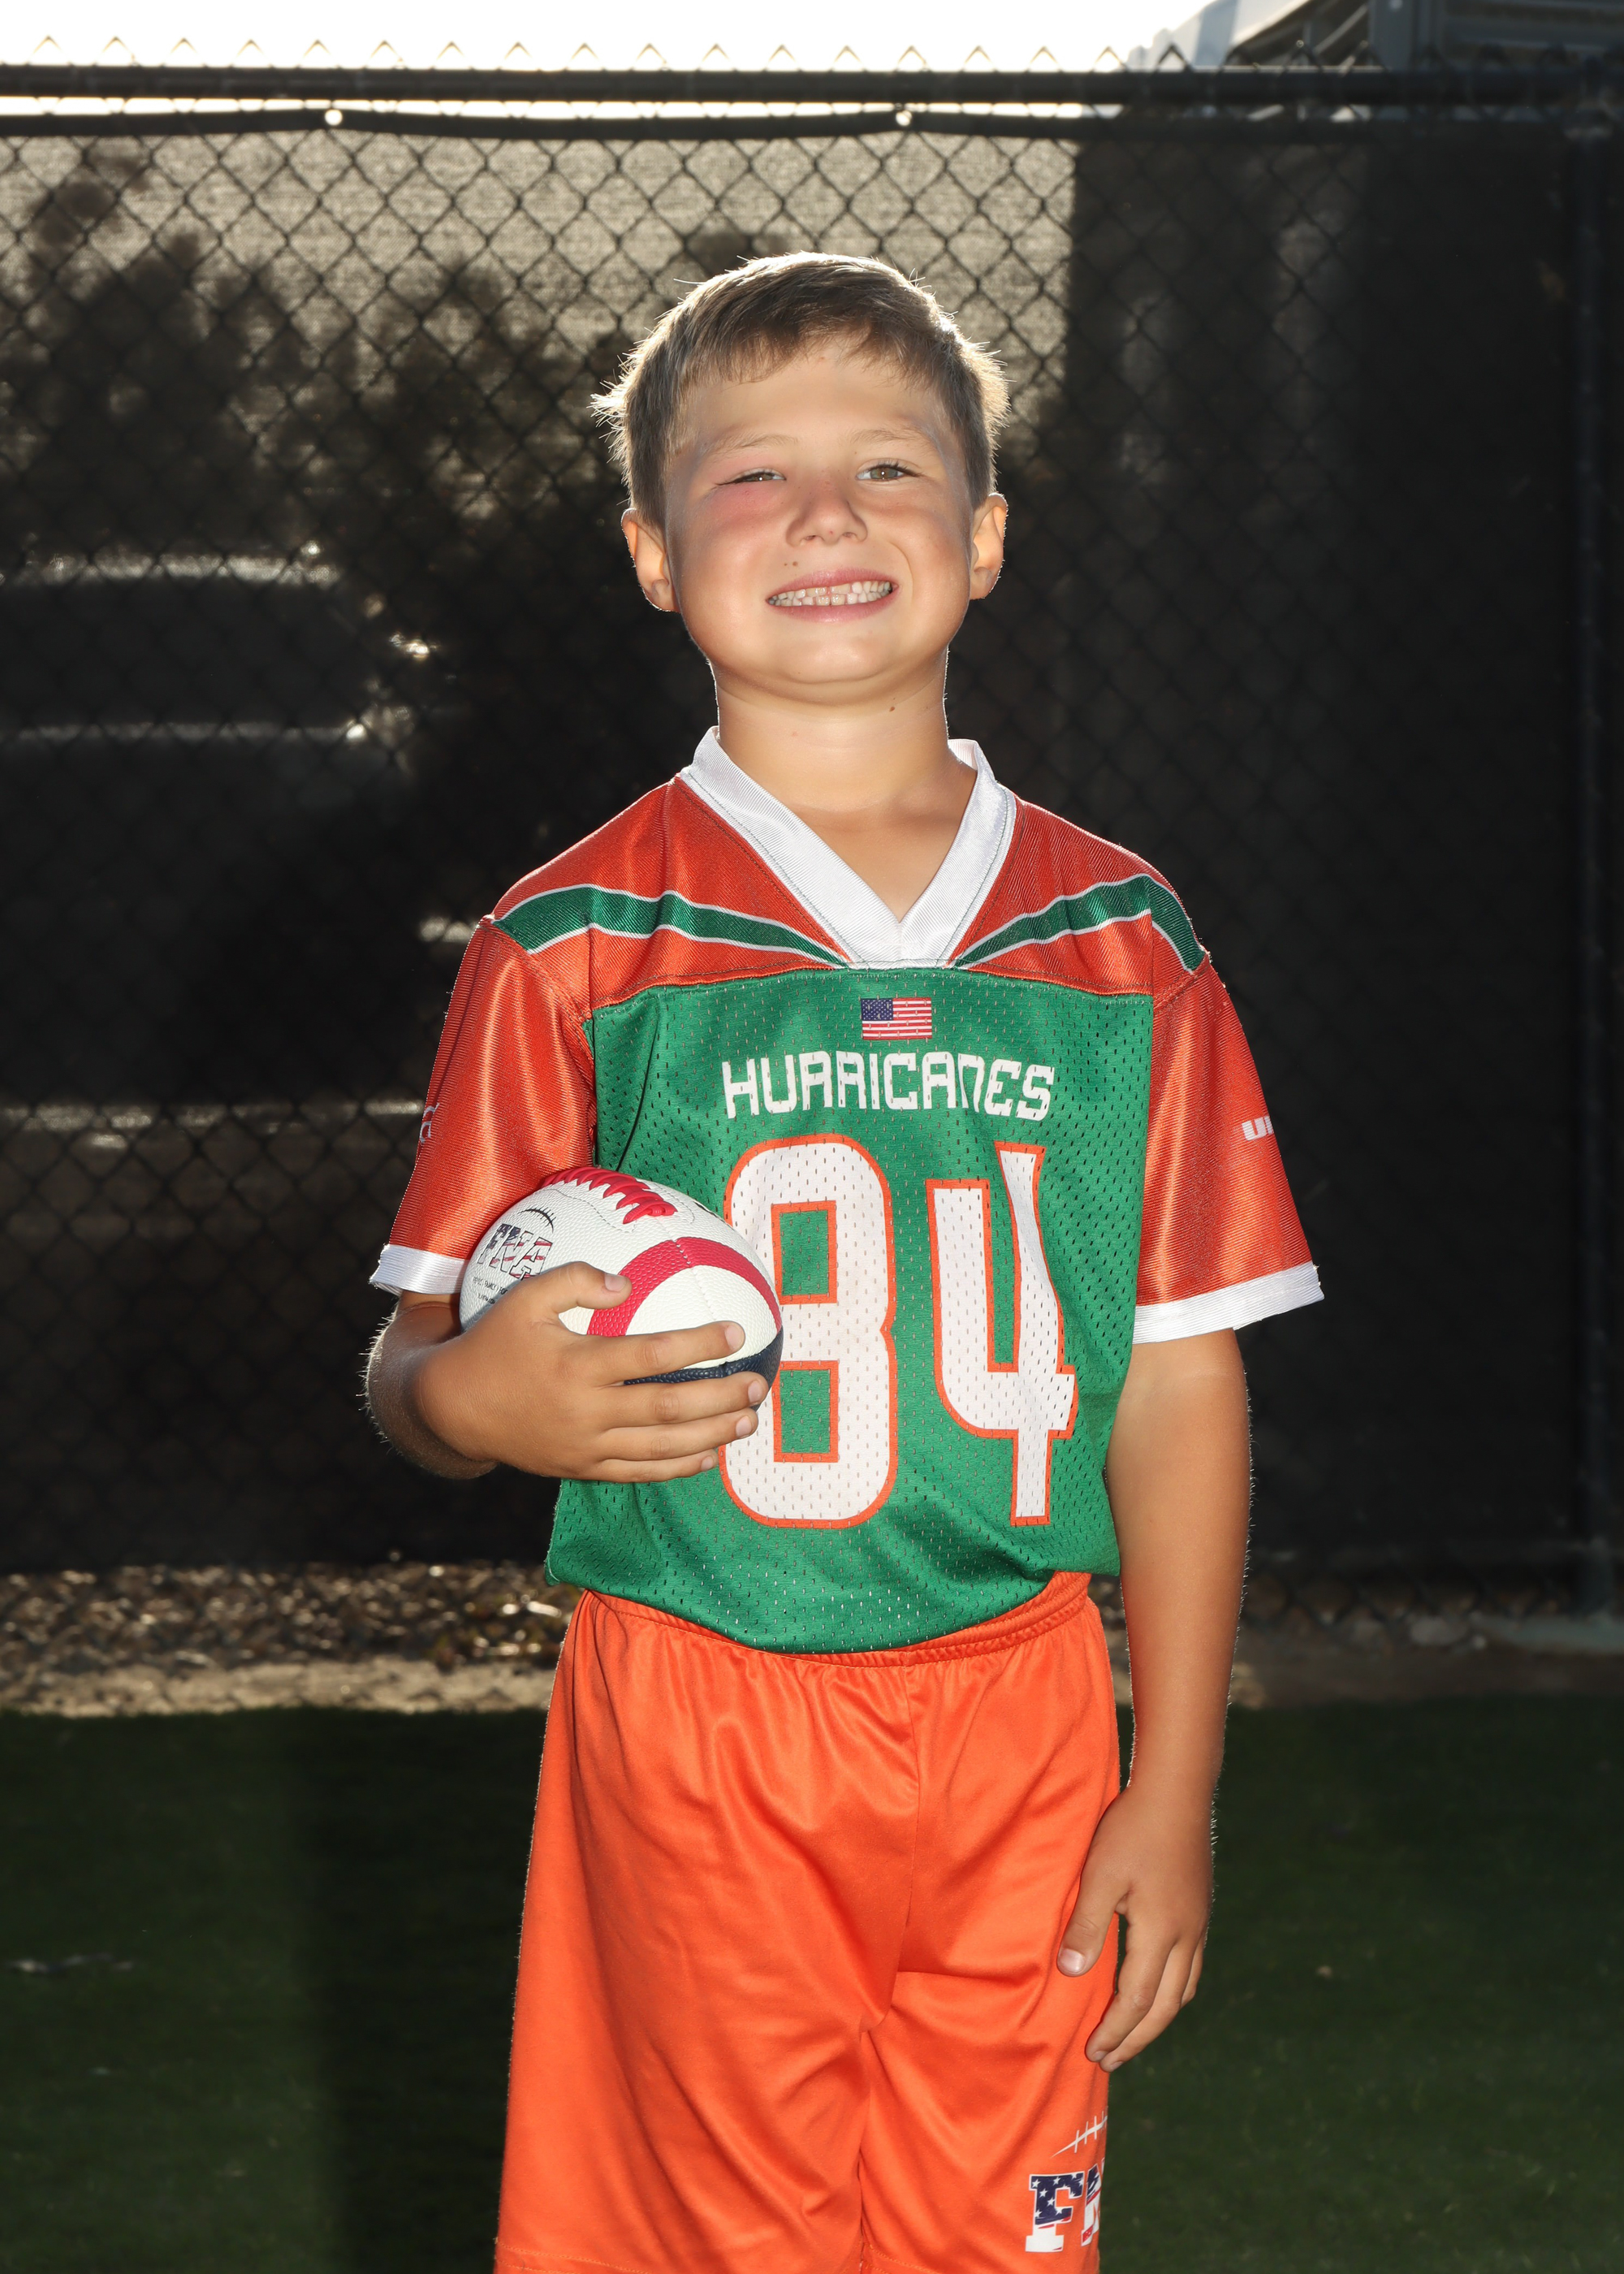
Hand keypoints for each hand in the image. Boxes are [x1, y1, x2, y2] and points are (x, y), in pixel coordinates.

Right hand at [408, 1263, 767, 1480]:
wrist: (453, 1408)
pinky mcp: (581, 1468)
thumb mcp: (523, 1297)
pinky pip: (637, 1473)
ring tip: (747, 1422)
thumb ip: (574, 1280)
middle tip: (757, 1385)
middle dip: (719, 1398)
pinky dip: (676, 1468)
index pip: (653, 1355)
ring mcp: (585, 1446)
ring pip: (660, 1447)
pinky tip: (708, 1457)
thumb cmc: (493, 1343)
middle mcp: (587, 1410)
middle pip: (668, 1408)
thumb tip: (627, 1282)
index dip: (699, 1344)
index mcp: (579, 1365)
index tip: (735, 1332)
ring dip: (710, 1436)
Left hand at [1056, 1781, 1212, 2070]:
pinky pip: (1190, 1968)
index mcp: (1162, 1932)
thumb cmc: (1132, 1829)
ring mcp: (1199, 1924)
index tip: (1093, 2053)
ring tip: (1130, 2034)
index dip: (1116, 2030)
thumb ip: (1086, 1927)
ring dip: (1156, 2019)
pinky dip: (1171, 1993)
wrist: (1178, 1791)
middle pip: (1166, 2007)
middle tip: (1109, 2060)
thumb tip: (1069, 1975)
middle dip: (1136, 2037)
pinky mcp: (1200, 1910)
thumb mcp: (1100, 1876)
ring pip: (1184, 1991)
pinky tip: (1154, 1989)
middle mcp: (1188, 1936)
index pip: (1138, 1999)